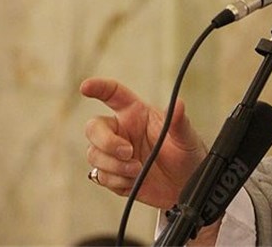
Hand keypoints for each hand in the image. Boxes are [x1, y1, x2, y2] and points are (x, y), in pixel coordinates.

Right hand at [81, 77, 207, 208]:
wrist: (186, 185)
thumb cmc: (186, 154)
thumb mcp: (186, 136)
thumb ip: (179, 121)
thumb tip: (178, 104)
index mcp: (137, 113)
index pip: (114, 94)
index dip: (99, 88)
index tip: (86, 87)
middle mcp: (122, 130)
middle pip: (93, 128)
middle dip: (106, 142)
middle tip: (129, 152)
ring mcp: (115, 153)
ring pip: (94, 154)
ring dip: (114, 165)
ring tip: (138, 170)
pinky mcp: (114, 174)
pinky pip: (100, 176)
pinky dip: (116, 180)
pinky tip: (134, 180)